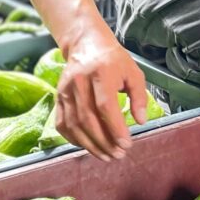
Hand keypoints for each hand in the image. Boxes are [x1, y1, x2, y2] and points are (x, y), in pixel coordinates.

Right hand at [56, 31, 147, 161]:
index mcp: (101, 73)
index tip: (126, 144)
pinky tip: (88, 146)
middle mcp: (79, 81)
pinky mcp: (58, 97)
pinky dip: (74, 139)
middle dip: (104, 142)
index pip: (105, 105)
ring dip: (90, 145)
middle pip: (88, 119)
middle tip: (118, 154)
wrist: (86, 44)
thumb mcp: (133, 73)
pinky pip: (62, 124)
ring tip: (106, 155)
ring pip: (74, 125)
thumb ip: (139, 97)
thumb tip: (141, 121)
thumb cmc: (113, 60)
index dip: (115, 128)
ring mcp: (65, 90)